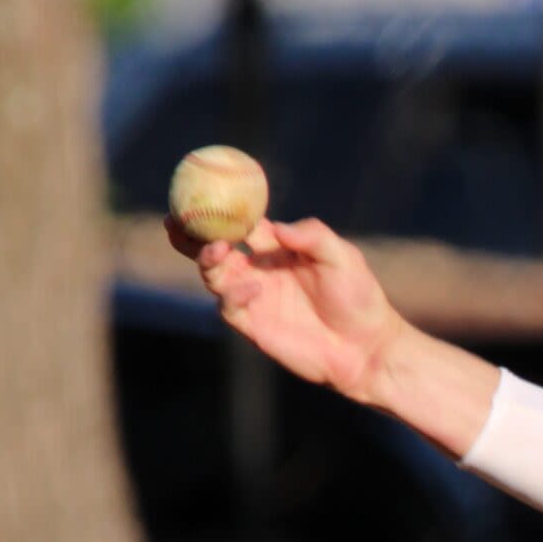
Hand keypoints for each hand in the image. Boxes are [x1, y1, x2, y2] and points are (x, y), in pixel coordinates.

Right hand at [172, 215, 407, 405]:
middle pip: (214, 248)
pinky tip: (254, 287)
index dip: (219, 210)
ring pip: (214, 276)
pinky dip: (234, 295)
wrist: (367, 347)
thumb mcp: (343, 258)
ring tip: (217, 250)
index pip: (240, 223)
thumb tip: (276, 228)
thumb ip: (313, 237)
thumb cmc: (359, 298)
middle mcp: (259, 269)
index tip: (203, 194)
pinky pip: (229, 308)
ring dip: (208, 261)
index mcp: (277, 247)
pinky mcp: (254, 327)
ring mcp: (254, 298)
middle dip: (191, 234)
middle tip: (175, 220)